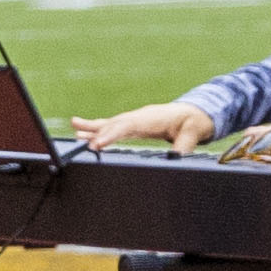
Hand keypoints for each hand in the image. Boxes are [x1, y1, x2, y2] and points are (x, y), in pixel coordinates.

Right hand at [72, 102, 215, 153]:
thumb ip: (183, 146)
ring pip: (110, 123)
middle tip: (82, 144)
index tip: (98, 144)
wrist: (195, 113)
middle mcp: (139, 116)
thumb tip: (174, 158)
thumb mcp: (192, 134)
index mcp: (152, 118)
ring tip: (75, 133)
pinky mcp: (133, 124)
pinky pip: (112, 126)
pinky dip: (97, 129)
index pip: (127, 126)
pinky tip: (82, 133)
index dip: (112, 134)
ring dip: (93, 128)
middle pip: (115, 124)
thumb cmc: (193, 122)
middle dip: (98, 133)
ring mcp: (135, 119)